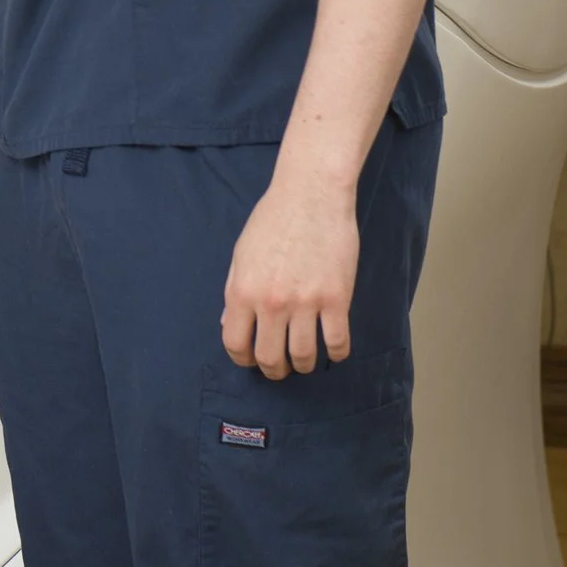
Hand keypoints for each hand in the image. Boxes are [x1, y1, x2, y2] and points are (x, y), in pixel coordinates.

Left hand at [222, 168, 359, 378]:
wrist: (310, 196)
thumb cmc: (272, 221)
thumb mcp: (241, 254)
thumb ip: (233, 292)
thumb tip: (228, 324)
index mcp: (242, 290)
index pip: (235, 343)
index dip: (242, 359)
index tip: (250, 361)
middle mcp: (272, 302)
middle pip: (270, 358)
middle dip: (274, 370)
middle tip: (279, 369)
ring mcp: (306, 302)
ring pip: (304, 357)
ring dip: (303, 366)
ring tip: (303, 361)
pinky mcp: (338, 299)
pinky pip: (338, 343)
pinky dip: (335, 355)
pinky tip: (332, 350)